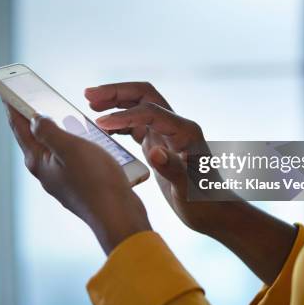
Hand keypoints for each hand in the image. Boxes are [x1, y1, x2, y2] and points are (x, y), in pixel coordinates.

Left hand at [4, 104, 150, 253]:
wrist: (118, 216)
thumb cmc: (96, 181)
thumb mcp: (70, 148)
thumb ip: (48, 131)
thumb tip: (33, 119)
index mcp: (38, 161)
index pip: (19, 128)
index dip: (13, 107)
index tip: (6, 91)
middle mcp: (46, 172)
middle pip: (34, 137)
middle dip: (31, 117)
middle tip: (31, 97)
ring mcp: (62, 179)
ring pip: (54, 147)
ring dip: (56, 129)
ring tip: (59, 112)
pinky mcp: (79, 184)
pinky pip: (71, 157)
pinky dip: (73, 142)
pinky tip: (85, 137)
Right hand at [84, 82, 216, 233]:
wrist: (215, 212)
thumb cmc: (205, 202)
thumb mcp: (189, 189)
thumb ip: (173, 169)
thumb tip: (153, 151)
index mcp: (185, 132)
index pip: (149, 112)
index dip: (123, 115)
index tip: (99, 122)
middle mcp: (176, 126)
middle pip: (144, 96)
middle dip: (116, 92)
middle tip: (89, 95)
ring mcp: (167, 134)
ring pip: (138, 106)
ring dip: (115, 102)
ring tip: (90, 104)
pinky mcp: (159, 144)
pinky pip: (136, 124)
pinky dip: (118, 122)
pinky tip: (102, 127)